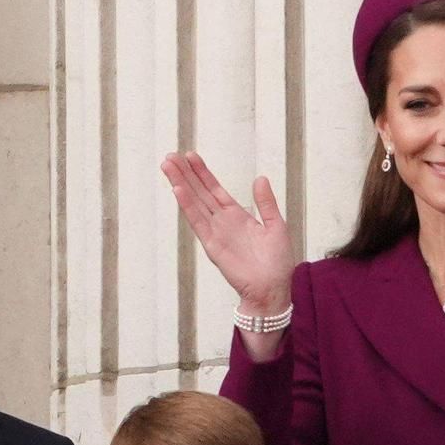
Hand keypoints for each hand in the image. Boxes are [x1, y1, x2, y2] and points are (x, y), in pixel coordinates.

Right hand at [160, 152, 293, 312]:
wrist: (272, 288)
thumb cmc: (276, 262)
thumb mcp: (276, 225)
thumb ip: (266, 203)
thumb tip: (260, 178)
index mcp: (237, 216)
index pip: (214, 189)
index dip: (202, 173)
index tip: (190, 156)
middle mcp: (222, 222)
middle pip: (199, 192)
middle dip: (185, 174)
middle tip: (170, 156)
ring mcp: (215, 232)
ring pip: (194, 203)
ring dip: (180, 184)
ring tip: (168, 167)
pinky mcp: (212, 245)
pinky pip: (197, 222)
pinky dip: (187, 206)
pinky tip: (178, 190)